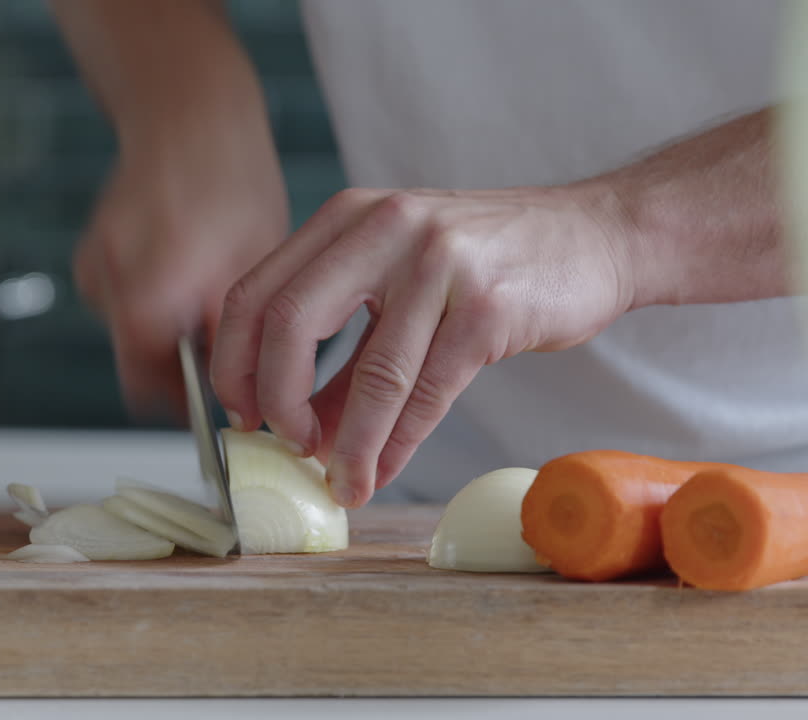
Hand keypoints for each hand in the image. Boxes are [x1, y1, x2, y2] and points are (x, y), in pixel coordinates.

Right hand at [74, 137, 287, 416]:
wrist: (189, 116)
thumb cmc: (232, 180)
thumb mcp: (255, 269)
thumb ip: (237, 335)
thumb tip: (238, 387)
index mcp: (151, 295)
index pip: (148, 389)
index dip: (186, 402)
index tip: (216, 400)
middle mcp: (110, 287)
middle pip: (135, 364)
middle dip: (177, 365)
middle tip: (222, 348)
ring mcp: (94, 270)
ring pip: (129, 335)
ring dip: (165, 330)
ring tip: (204, 291)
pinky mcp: (90, 257)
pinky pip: (121, 303)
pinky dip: (150, 300)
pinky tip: (180, 267)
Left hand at [210, 184, 636, 505]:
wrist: (594, 237)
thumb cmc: (487, 263)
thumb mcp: (398, 288)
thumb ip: (343, 353)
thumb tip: (297, 431)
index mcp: (347, 217)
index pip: (255, 293)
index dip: (234, 363)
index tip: (241, 414)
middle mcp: (384, 227)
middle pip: (290, 324)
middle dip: (276, 400)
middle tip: (285, 445)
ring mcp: (439, 262)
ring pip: (372, 374)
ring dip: (348, 444)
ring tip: (341, 483)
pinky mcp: (490, 306)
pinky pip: (428, 392)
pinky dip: (398, 443)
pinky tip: (382, 470)